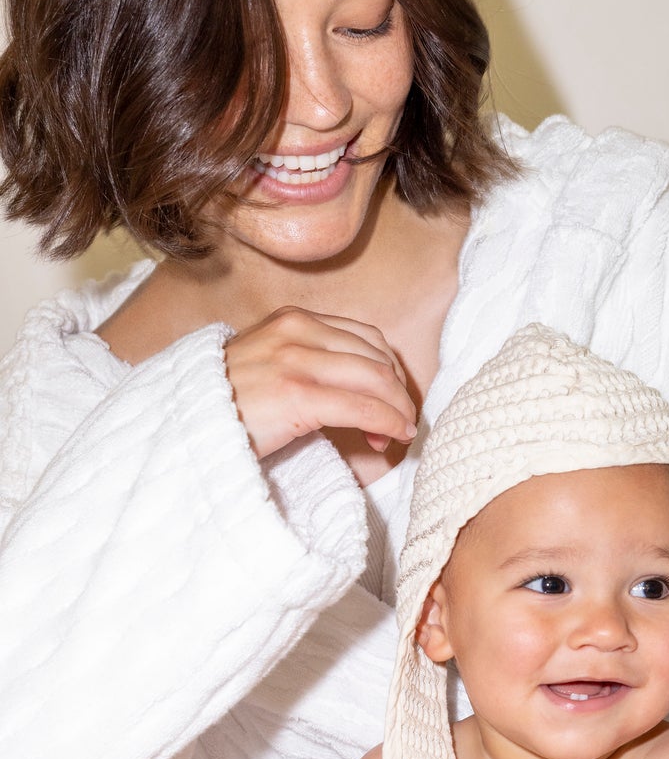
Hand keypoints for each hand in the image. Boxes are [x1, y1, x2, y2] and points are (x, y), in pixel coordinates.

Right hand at [225, 307, 416, 462]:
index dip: (388, 370)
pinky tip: (391, 438)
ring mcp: (296, 361)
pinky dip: (388, 422)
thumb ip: (304, 363)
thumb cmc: (222, 403)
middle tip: (398, 423)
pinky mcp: (297, 395)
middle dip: (397, 392)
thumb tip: (350, 388)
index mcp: (292, 320)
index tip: (389, 400)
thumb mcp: (264, 365)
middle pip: (377, 356)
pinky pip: (363, 406)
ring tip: (396, 434)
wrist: (180, 423)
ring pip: (377, 379)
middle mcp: (297, 331)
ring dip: (397, 409)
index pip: (364, 337)